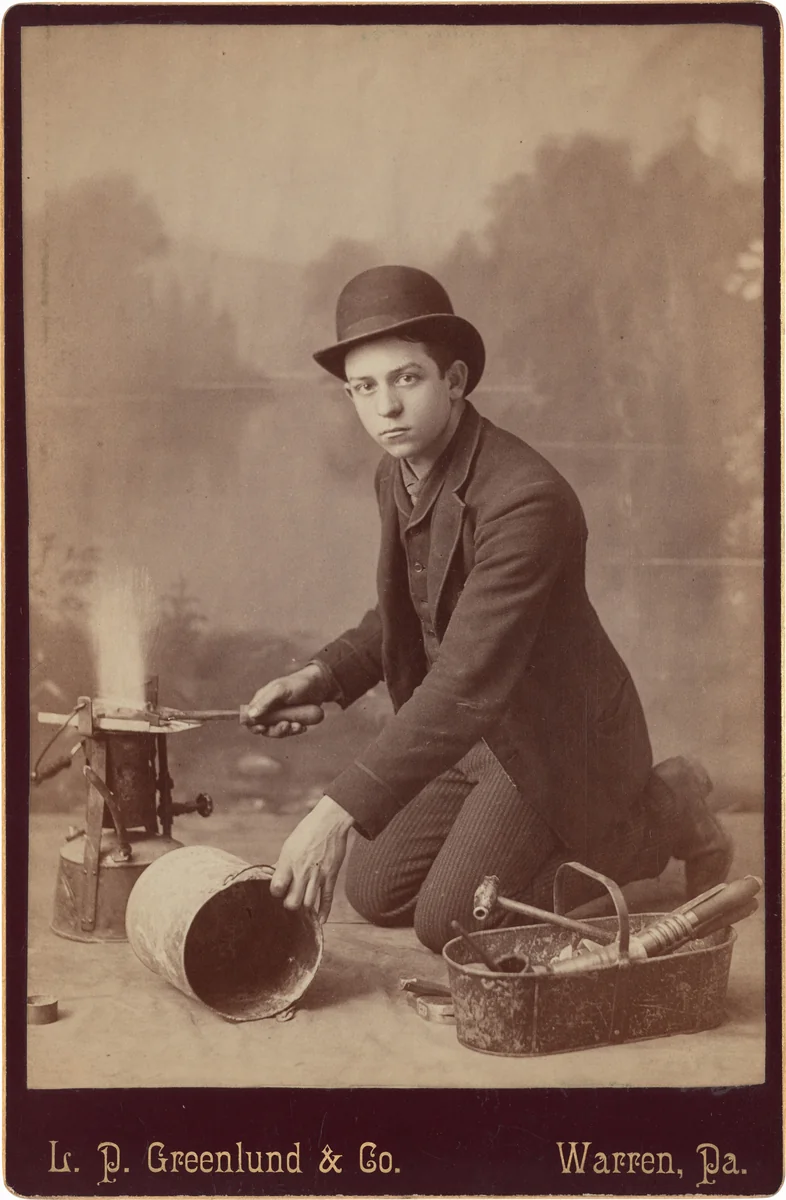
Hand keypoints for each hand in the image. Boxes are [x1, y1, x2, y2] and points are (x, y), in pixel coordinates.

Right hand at [245, 663, 328, 737]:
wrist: (319, 684)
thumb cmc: (298, 683)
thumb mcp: (280, 690)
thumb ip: (265, 702)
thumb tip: (251, 715)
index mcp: (262, 699)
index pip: (250, 716)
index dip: (253, 725)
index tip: (262, 729)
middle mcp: (269, 709)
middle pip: (264, 727)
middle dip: (274, 730)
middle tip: (286, 726)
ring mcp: (281, 715)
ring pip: (277, 731)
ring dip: (287, 731)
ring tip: (298, 725)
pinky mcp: (292, 720)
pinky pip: (289, 730)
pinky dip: (295, 730)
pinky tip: (303, 726)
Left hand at [270, 795, 354, 922]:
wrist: (330, 822)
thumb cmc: (307, 832)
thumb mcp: (289, 845)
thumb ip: (281, 863)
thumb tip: (273, 875)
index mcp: (288, 862)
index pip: (276, 888)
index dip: (276, 892)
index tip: (278, 889)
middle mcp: (302, 871)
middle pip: (292, 902)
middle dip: (290, 904)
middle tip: (291, 898)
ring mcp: (318, 875)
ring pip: (308, 904)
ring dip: (305, 906)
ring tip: (303, 902)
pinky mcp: (330, 876)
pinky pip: (327, 899)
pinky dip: (324, 912)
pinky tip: (321, 920)